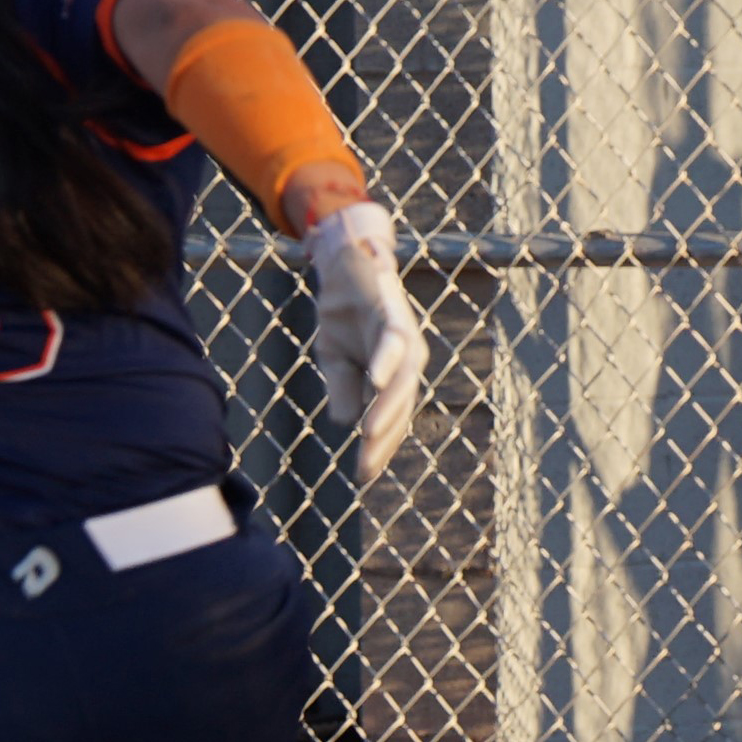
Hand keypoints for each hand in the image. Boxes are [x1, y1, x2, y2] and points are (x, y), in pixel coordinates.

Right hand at [303, 201, 424, 484]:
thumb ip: (344, 389)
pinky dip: (386, 361)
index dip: (379, 448)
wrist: (343, 265)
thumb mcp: (335, 360)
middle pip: (399, 407)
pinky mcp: (392, 314)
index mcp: (395, 375)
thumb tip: (345, 422)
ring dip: (386, 408)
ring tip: (368, 435)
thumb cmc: (345, 314)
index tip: (363, 476)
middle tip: (365, 470)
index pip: (391, 419)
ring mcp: (403, 337)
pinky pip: (394, 342)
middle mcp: (406, 360)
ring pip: (400, 381)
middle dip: (382, 440)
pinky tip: (375, 382)